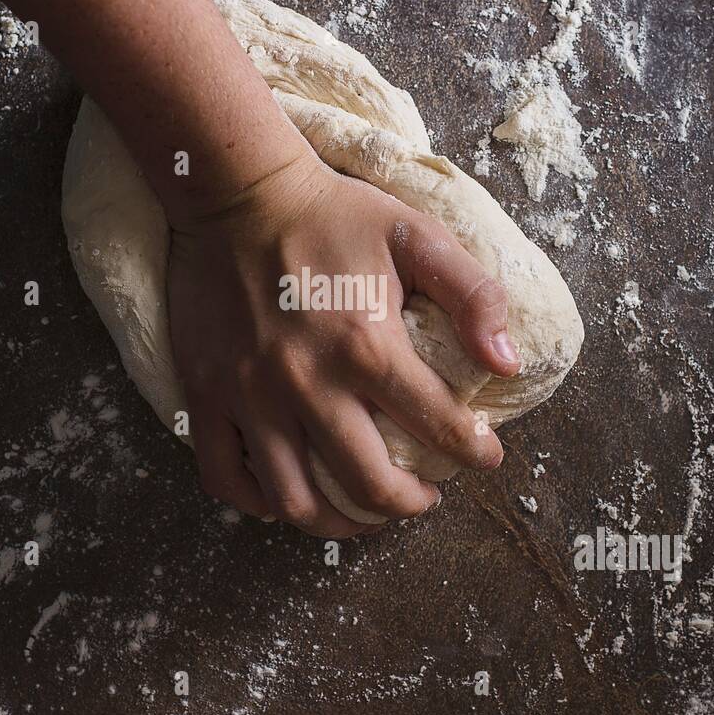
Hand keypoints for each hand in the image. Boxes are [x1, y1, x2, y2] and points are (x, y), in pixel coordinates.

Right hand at [167, 153, 518, 536]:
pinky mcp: (207, 395)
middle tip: (423, 497)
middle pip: (367, 485)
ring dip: (338, 523)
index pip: (438, 428)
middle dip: (408, 505)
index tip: (485, 457)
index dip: (474, 452)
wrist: (238, 192)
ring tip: (362, 513)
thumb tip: (506, 364)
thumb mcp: (416, 235)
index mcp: (366, 346)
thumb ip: (473, 295)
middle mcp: (307, 384)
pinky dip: (259, 503)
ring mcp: (251, 397)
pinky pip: (227, 477)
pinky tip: (288, 496)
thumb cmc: (333, 213)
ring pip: (295, 500)